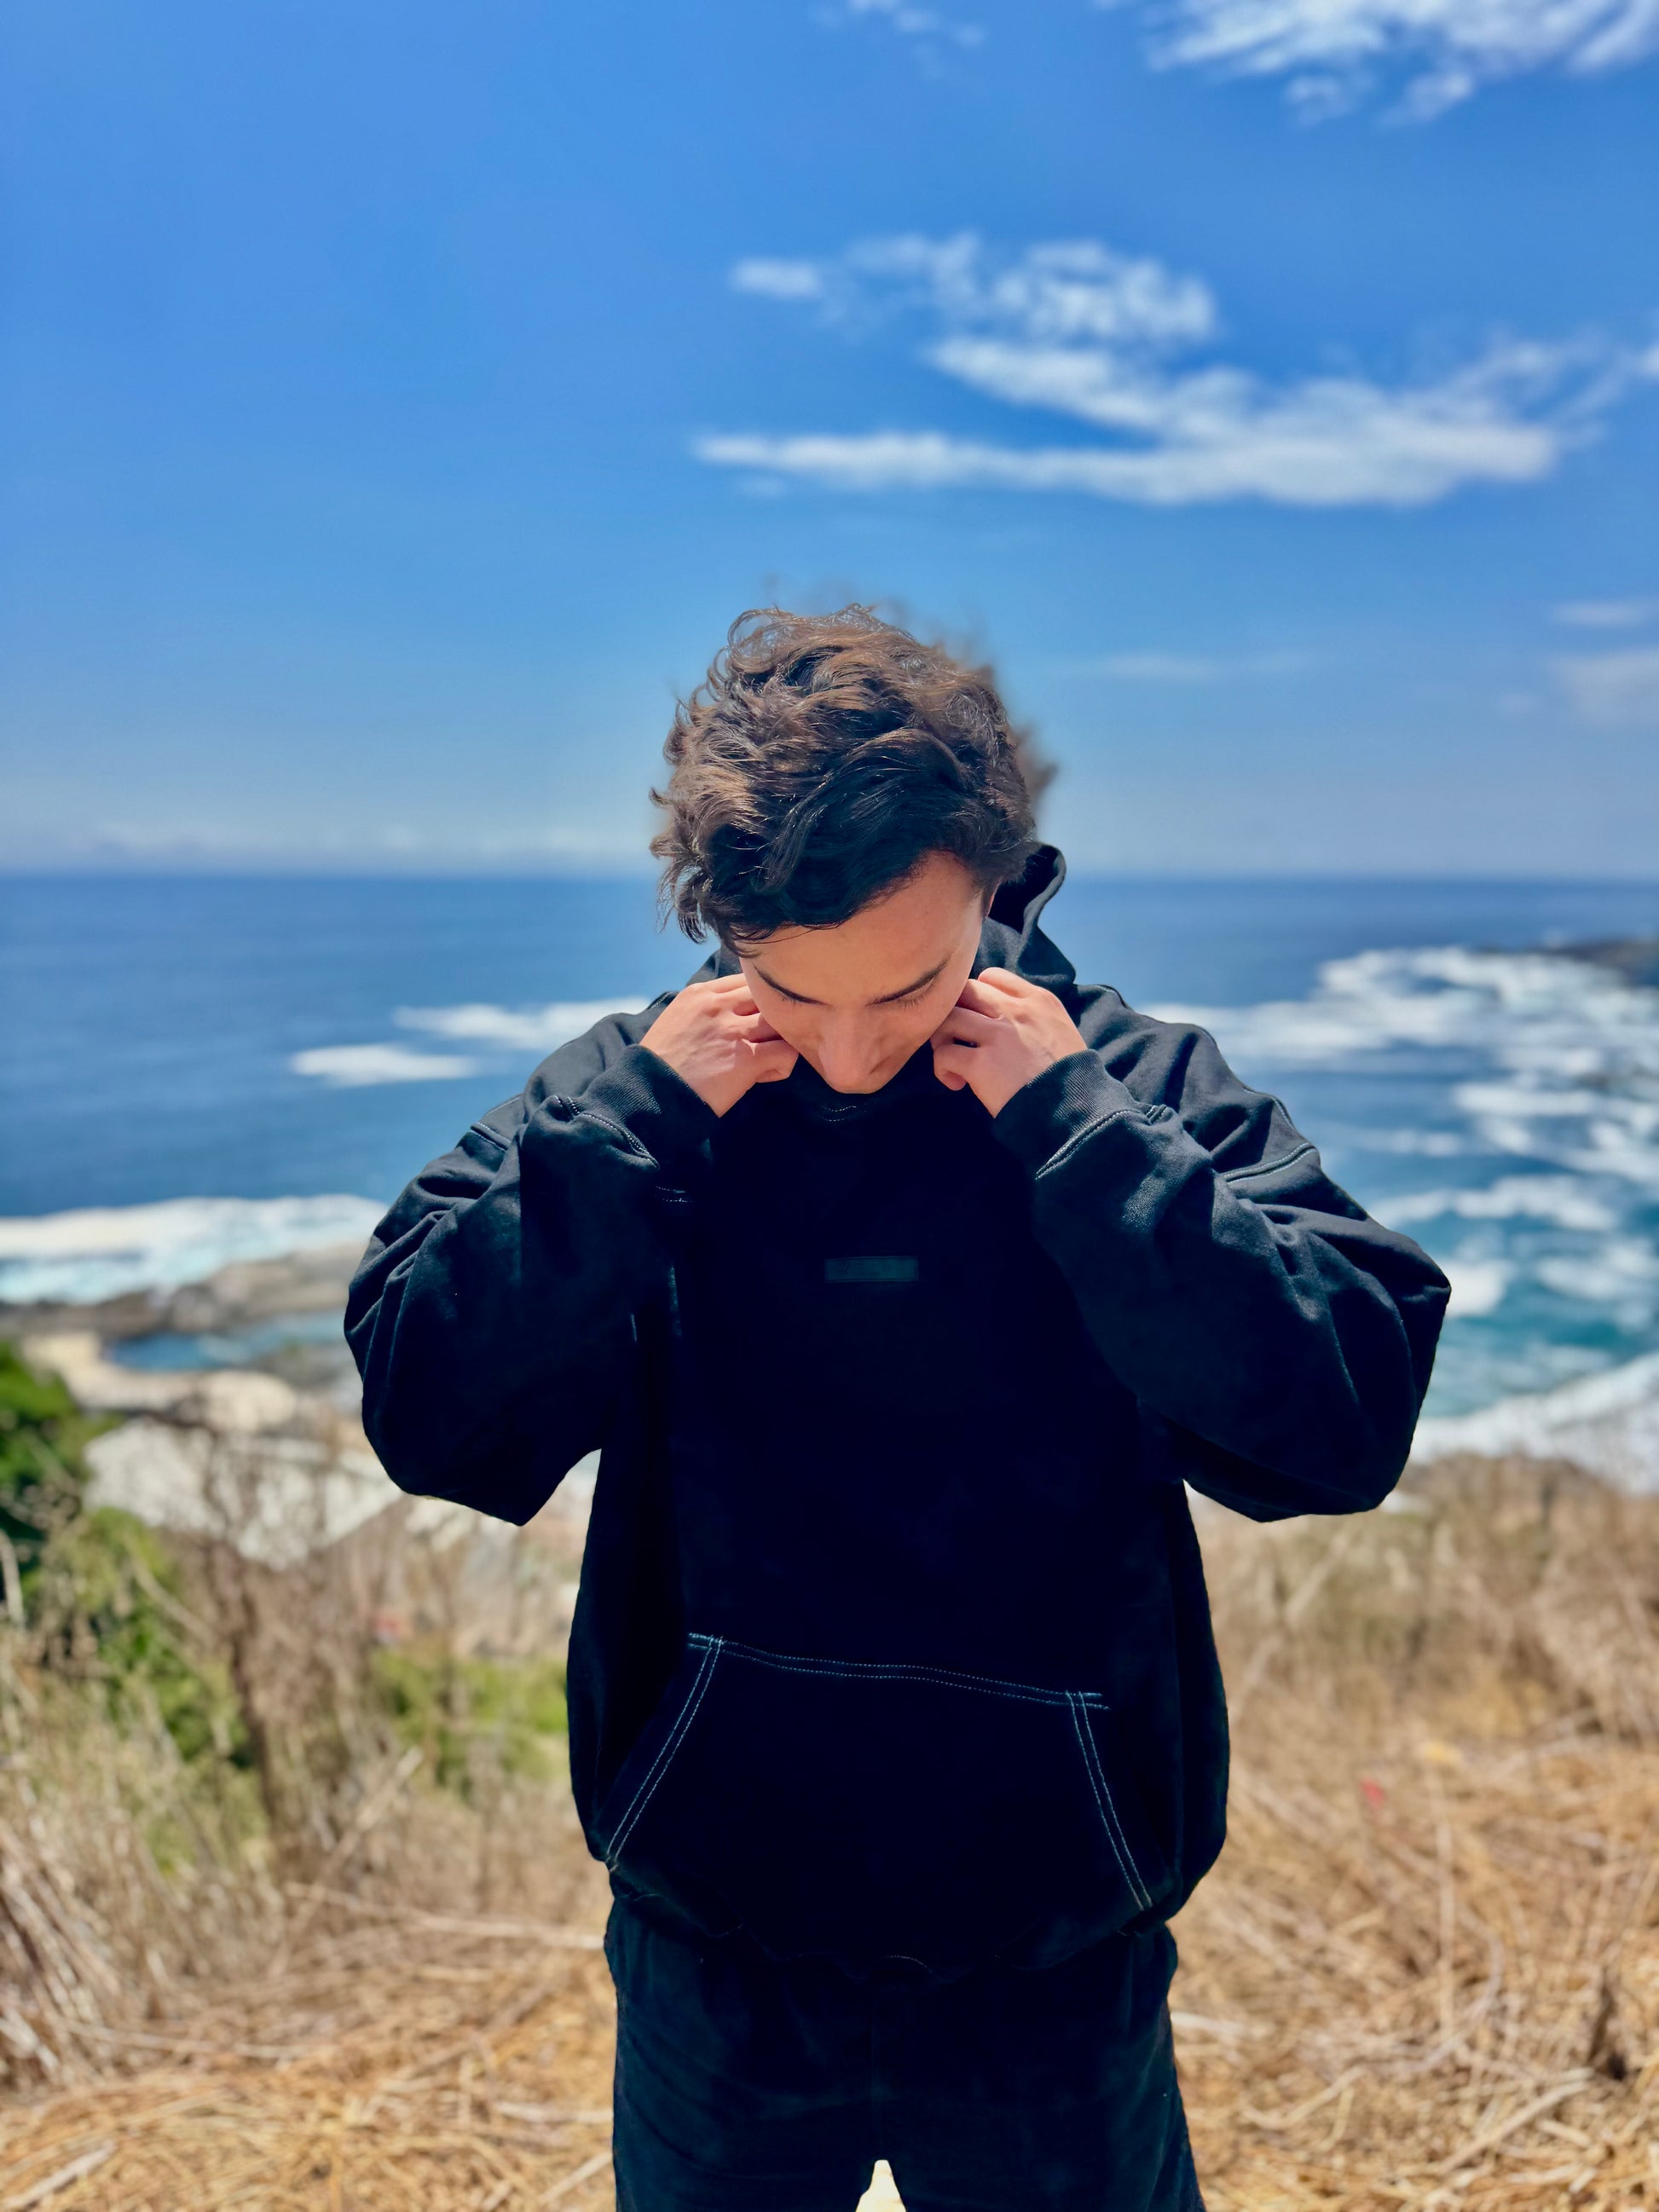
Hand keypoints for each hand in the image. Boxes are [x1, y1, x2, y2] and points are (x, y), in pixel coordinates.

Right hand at [642, 975, 798, 1116]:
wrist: (650, 1096)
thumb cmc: (662, 1063)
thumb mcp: (677, 1020)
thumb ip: (705, 1009)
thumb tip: (732, 1011)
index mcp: (701, 993)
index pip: (747, 980)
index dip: (758, 1000)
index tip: (751, 1020)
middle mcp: (718, 1005)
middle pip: (768, 996)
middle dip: (774, 1016)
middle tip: (768, 1039)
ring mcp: (734, 1030)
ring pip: (781, 1021)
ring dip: (781, 1039)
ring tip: (768, 1057)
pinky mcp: (747, 1059)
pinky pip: (786, 1052)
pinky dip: (783, 1065)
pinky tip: (766, 1075)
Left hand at [930, 968, 1087, 1116]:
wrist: (1074, 1109)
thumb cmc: (1069, 1077)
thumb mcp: (1061, 1031)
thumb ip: (1033, 1017)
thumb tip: (1001, 1020)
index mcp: (1038, 1000)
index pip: (992, 977)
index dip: (977, 997)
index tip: (979, 1020)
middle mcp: (1016, 1010)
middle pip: (964, 990)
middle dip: (953, 1011)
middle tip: (956, 1037)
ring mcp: (998, 1035)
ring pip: (948, 1017)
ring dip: (942, 1037)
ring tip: (952, 1060)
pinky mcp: (981, 1063)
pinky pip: (944, 1053)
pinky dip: (942, 1068)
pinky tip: (957, 1083)